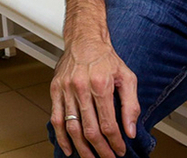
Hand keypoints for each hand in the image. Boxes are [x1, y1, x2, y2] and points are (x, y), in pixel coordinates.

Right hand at [50, 37, 138, 157]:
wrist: (84, 39)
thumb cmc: (106, 58)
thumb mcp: (127, 77)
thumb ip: (131, 105)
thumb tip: (130, 130)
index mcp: (101, 84)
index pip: (108, 124)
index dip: (115, 142)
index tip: (120, 150)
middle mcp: (81, 87)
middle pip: (90, 129)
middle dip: (101, 150)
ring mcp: (66, 90)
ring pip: (72, 127)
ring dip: (82, 148)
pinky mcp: (55, 90)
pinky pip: (56, 118)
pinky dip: (61, 137)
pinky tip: (69, 148)